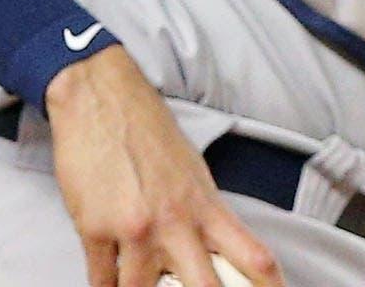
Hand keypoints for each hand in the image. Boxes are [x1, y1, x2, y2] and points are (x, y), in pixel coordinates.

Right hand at [44, 47, 281, 286]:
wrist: (103, 97)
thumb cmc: (148, 132)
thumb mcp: (193, 173)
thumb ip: (203, 216)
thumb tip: (213, 253)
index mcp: (206, 206)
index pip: (251, 255)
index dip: (270, 285)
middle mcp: (175, 222)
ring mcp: (135, 230)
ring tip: (143, 283)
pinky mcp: (94, 231)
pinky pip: (101, 281)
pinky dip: (107, 286)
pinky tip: (111, 283)